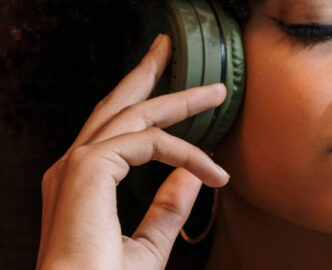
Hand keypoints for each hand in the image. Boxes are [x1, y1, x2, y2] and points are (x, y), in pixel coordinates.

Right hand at [36, 34, 228, 269]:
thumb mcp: (148, 244)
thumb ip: (167, 208)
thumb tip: (192, 177)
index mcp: (85, 183)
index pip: (121, 135)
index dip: (159, 123)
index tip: (202, 141)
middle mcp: (77, 166)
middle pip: (118, 106)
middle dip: (146, 74)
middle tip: (168, 50)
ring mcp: (80, 164)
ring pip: (135, 113)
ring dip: (178, 99)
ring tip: (214, 91)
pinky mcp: (89, 167)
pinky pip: (149, 143)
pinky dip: (184, 152)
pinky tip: (210, 167)